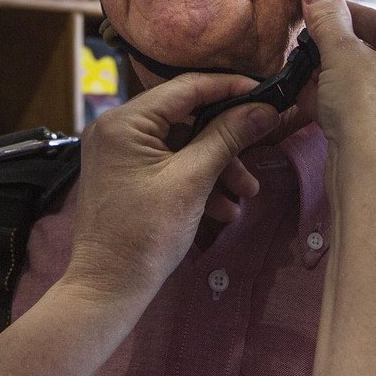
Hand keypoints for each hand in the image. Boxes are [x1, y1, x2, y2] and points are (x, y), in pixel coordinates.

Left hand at [64, 74, 280, 311]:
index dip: (229, 88)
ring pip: (181, 145)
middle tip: (257, 158)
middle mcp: (116, 128)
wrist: (109, 287)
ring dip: (216, 168)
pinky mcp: (126, 175)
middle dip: (225, 142)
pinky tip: (222, 210)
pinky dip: (197, 182)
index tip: (266, 94)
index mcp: (123, 121)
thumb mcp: (192, 181)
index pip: (185, 87)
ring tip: (243, 196)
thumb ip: (226, 138)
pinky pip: (169, 165)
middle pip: (185, 118)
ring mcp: (118, 153)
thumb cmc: (145, 233)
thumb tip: (264, 107)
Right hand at [296, 0, 375, 184]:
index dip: (350, 14)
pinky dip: (345, 110)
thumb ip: (328, 19)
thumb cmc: (374, 117)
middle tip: (312, 49)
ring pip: (375, 90)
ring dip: (339, 82)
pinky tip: (318, 110)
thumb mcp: (342, 54)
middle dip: (341, 53)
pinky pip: (371, 119)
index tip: (322, 13)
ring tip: (310, 80)